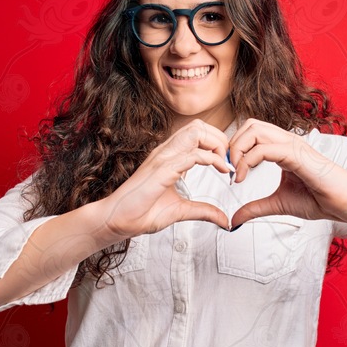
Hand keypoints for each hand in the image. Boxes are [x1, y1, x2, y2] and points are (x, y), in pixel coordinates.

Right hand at [102, 119, 231, 236]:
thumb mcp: (181, 211)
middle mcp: (166, 152)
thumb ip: (203, 211)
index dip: (217, 143)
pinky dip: (212, 159)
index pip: (197, 133)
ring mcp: (163, 158)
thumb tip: (224, 220)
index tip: (227, 164)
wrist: (117, 221)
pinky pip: (192, 154)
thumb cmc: (141, 213)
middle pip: (199, 126)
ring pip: (196, 131)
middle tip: (229, 162)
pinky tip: (221, 170)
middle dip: (220, 139)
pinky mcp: (161, 170)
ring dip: (217, 144)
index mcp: (168, 156)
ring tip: (225, 164)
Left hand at [228, 120, 346, 243]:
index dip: (234, 149)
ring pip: (254, 130)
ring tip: (236, 173)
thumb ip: (256, 208)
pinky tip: (243, 177)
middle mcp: (286, 141)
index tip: (230, 173)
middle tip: (229, 169)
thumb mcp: (278, 204)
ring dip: (238, 150)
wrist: (344, 203)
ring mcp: (292, 145)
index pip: (251, 132)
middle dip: (232, 145)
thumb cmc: (319, 199)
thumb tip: (234, 219)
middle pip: (249, 125)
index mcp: (282, 147)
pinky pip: (265, 148)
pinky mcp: (297, 155)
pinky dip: (248, 160)